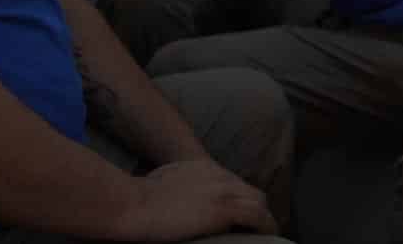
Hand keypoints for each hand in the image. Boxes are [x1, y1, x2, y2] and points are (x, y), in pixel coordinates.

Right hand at [124, 159, 278, 240]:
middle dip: (256, 208)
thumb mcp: (163, 183)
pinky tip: (268, 235)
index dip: (241, 199)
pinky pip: (257, 217)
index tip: (241, 214)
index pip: (233, 182)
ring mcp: (222, 192)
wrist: (133, 204)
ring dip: (264, 218)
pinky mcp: (222, 210)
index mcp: (203, 168)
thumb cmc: (137, 199)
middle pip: (250, 191)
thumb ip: (178, 186)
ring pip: (258, 202)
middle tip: (257, 227)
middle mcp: (217, 175)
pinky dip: (266, 225)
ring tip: (265, 234)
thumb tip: (175, 203)